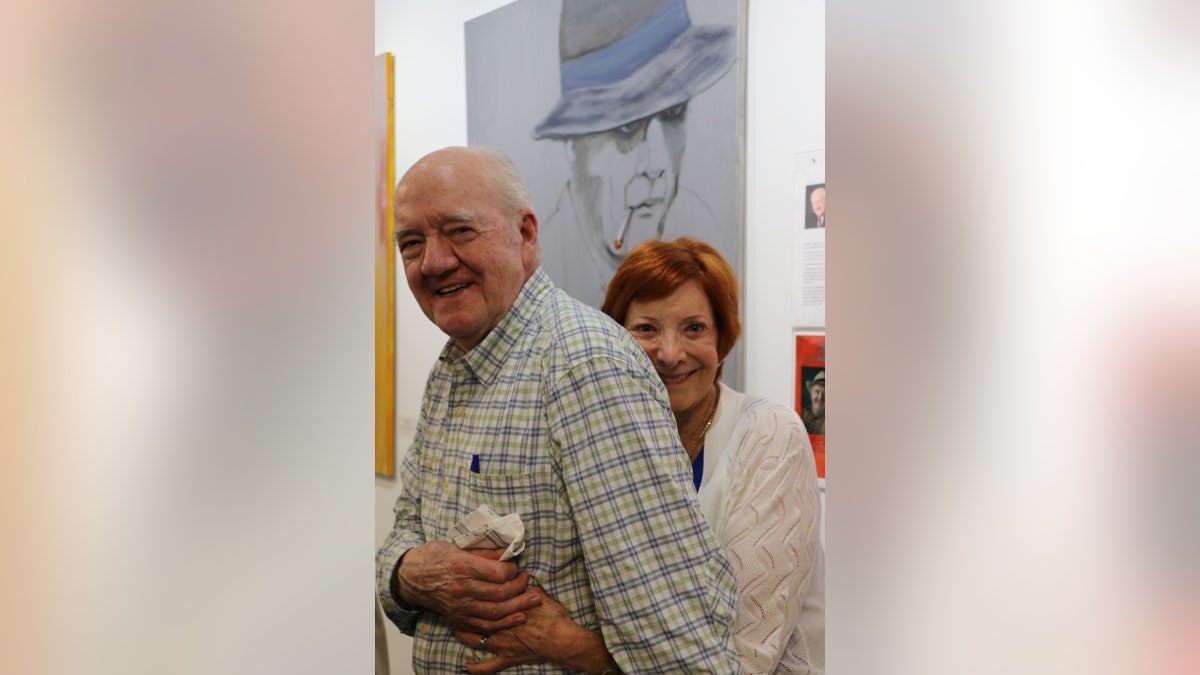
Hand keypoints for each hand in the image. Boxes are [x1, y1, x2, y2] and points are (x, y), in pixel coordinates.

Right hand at [393, 541, 541, 633]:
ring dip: (519, 607)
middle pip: (500, 593)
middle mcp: (461, 588)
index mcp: (462, 565)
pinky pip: (485, 625)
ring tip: (533, 600)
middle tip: (528, 581)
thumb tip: (508, 551)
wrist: (411, 577)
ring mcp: (460, 605)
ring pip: (496, 612)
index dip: (513, 570)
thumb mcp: (458, 545)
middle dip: (521, 588)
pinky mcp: (459, 617)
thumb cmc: (435, 557)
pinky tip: (519, 616)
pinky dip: (504, 623)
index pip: (497, 573)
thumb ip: (485, 551)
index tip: (516, 566)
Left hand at [455, 587, 614, 674]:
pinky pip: (487, 667)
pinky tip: (466, 666)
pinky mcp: (507, 659)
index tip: (467, 590)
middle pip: (474, 619)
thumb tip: (515, 576)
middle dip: (463, 614)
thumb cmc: (552, 616)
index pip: (483, 600)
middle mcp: (499, 626)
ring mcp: (501, 644)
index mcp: (505, 607)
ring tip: (458, 630)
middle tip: (458, 609)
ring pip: (475, 640)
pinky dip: (475, 668)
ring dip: (464, 635)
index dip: (473, 595)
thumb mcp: (537, 593)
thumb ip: (523, 587)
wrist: (561, 639)